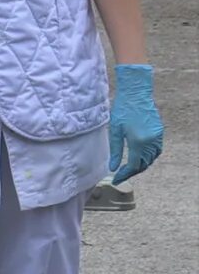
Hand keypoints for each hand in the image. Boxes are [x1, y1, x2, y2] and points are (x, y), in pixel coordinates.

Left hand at [110, 62, 163, 183]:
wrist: (136, 94)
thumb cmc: (122, 109)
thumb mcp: (115, 130)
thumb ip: (115, 150)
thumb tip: (113, 168)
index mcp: (139, 142)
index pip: (134, 166)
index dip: (125, 175)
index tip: (116, 179)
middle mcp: (151, 142)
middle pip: (144, 164)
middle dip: (132, 172)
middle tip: (120, 176)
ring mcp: (157, 137)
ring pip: (151, 158)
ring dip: (141, 165)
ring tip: (128, 169)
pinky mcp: (159, 132)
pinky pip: (155, 151)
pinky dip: (148, 157)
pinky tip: (139, 157)